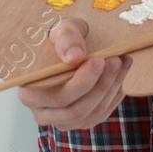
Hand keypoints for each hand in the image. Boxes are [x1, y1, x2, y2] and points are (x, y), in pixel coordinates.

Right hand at [16, 18, 131, 130]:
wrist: (69, 46)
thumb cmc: (62, 39)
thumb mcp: (61, 30)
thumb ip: (65, 39)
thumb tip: (74, 56)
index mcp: (29, 93)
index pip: (56, 97)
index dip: (81, 82)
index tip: (99, 60)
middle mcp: (43, 113)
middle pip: (75, 110)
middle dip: (100, 84)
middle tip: (116, 60)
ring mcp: (63, 121)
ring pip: (92, 113)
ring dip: (111, 87)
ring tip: (123, 61)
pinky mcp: (81, 121)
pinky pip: (102, 114)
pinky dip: (115, 94)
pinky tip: (121, 73)